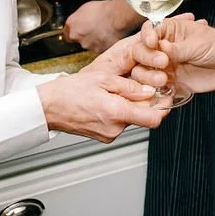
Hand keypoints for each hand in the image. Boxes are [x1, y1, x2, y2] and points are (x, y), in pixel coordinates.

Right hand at [38, 36, 170, 140]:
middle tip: (140, 86)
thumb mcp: (102, 79)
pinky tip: (107, 101)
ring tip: (115, 92)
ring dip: (130, 107)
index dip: (164, 108)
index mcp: (116, 113)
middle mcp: (114, 128)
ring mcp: (109, 134)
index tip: (166, 96)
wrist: (48, 107)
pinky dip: (119, 112)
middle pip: (143, 118)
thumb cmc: (70, 91)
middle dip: (144, 103)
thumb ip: (129, 87)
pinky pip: (120, 123)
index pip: (153, 119)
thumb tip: (149, 92)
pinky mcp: (103, 136)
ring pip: (131, 120)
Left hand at [63, 0, 138, 54]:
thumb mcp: (86, 7)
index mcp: (72, 24)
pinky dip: (103, 45)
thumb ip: (80, 17)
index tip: (77, 31)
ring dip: (94, 40)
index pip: (67, 32)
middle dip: (85, 36)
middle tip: (94, 29)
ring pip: (89, 45)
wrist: (116, 16)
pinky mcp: (98, 51)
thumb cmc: (104, 9)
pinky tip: (108, 37)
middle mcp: (77, 36)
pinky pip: (99, 49)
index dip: (74, 31)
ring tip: (103, 31)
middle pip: (78, 39)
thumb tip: (82, 19)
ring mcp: (87, 45)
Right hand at [130, 15, 214, 94]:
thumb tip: (160, 47)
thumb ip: (178, 48)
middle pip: (140, 51)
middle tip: (163, 62)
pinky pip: (154, 87)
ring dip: (148, 76)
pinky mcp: (169, 81)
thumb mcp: (198, 44)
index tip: (152, 43)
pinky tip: (161, 91)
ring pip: (142, 71)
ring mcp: (163, 66)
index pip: (148, 30)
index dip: (146, 36)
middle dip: (147, 57)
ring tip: (164, 79)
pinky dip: (154, 91)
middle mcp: (161, 48)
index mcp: (168, 31)